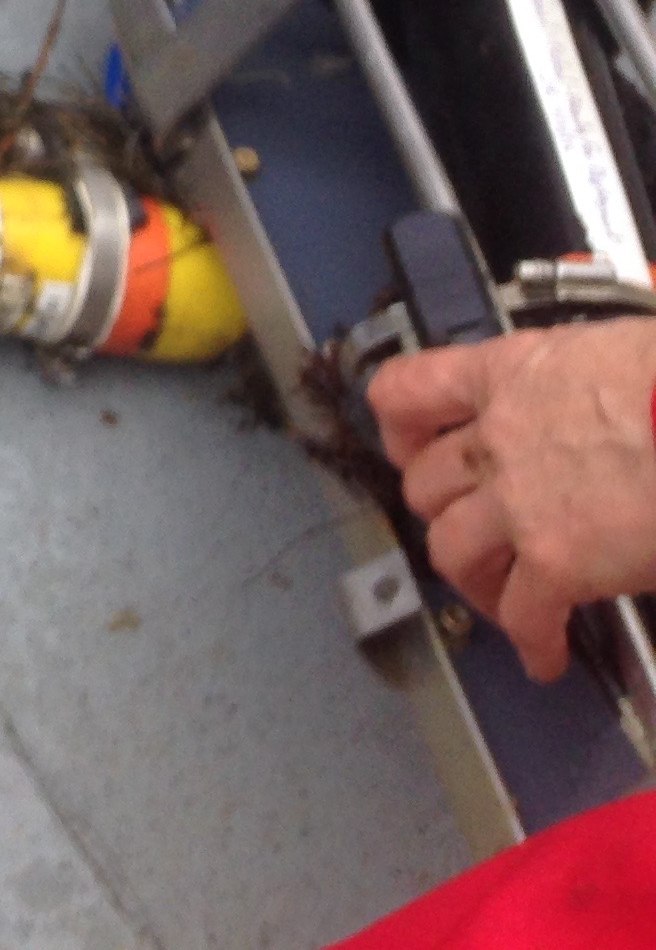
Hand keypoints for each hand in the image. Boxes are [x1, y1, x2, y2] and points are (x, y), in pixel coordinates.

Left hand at [371, 319, 655, 680]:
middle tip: (474, 533)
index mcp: (506, 374)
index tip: (411, 451)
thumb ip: (570, 382)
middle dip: (443, 513)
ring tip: (503, 599)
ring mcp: (519, 503)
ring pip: (452, 551)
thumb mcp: (609, 351)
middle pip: (425, 485)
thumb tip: (588, 406)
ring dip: (473, 580)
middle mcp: (496, 437)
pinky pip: (524, 614)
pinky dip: (533, 642)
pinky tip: (547, 657)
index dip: (399, 431)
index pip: (405, 394)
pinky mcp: (556, 561)